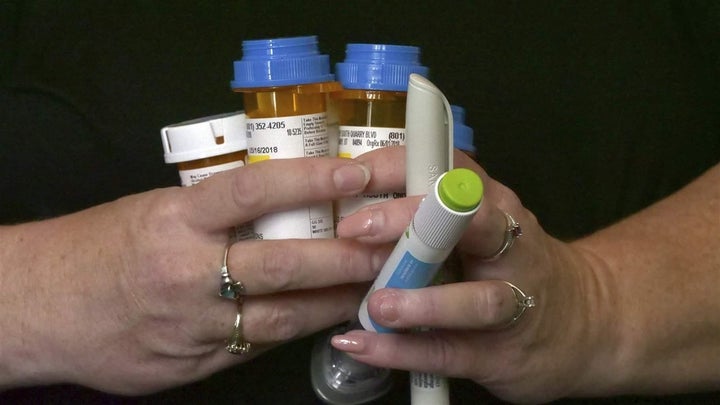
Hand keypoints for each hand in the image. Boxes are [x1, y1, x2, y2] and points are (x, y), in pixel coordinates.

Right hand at [0, 153, 404, 393]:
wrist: (41, 309)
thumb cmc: (101, 248)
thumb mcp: (155, 210)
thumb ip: (217, 211)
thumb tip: (286, 199)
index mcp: (175, 220)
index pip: (252, 191)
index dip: (309, 181)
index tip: (357, 175)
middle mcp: (186, 272)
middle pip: (281, 264)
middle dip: (343, 256)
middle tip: (391, 245)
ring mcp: (191, 326)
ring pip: (281, 315)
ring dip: (336, 300)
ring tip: (379, 286)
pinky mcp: (193, 366)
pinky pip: (259, 345)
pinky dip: (298, 330)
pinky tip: (331, 318)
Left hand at [331, 149, 628, 403]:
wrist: (584, 322)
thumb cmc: (508, 264)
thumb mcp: (478, 225)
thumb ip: (426, 211)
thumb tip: (343, 203)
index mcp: (492, 203)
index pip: (445, 169)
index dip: (395, 168)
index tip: (346, 176)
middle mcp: (508, 243)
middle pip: (466, 222)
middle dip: (409, 221)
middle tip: (355, 231)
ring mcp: (511, 300)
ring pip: (474, 298)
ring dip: (422, 300)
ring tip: (378, 305)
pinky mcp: (501, 352)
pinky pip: (450, 351)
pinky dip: (403, 350)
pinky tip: (363, 344)